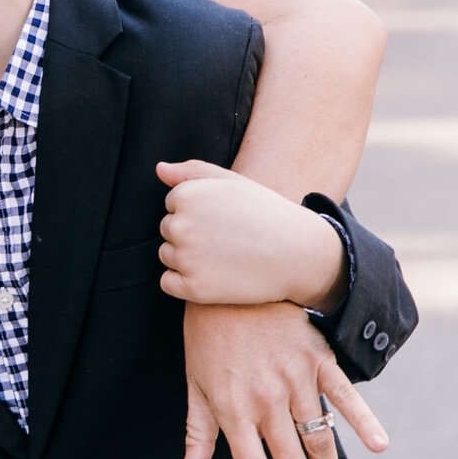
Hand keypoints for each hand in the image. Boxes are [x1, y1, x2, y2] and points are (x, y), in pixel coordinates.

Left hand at [156, 161, 344, 308]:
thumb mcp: (232, 182)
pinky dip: (185, 283)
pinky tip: (214, 276)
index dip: (200, 212)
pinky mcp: (193, 288)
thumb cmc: (265, 213)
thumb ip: (192, 172)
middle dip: (191, 234)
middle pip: (168, 230)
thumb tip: (159, 169)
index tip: (224, 217)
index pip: (172, 204)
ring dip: (187, 258)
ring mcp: (186, 259)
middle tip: (227, 238)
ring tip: (224, 255)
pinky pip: (168, 283)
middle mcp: (181, 226)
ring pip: (167, 256)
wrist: (298, 254)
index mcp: (187, 196)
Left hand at [179, 302, 388, 458]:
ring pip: (318, 438)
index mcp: (233, 411)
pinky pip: (345, 395)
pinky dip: (364, 421)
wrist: (226, 280)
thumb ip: (197, 436)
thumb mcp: (193, 385)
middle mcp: (266, 401)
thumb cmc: (206, 336)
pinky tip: (379, 446)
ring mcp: (295, 379)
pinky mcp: (317, 358)